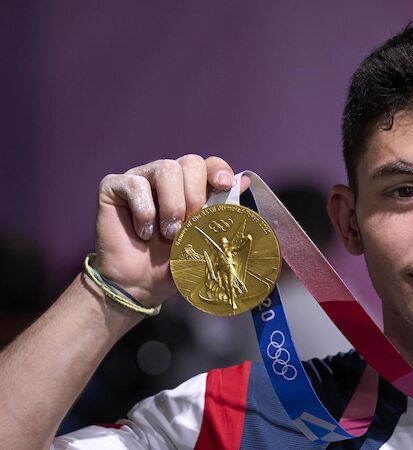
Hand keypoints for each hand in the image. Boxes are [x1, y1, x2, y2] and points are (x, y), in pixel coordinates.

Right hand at [92, 155, 248, 306]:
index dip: (218, 170)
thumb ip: (223, 212)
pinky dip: (144, 212)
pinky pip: (134, 184)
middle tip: (190, 224)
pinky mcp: (114, 187)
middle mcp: (167, 177)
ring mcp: (140, 178)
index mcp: (191, 186)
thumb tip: (244, 182)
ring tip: (168, 233)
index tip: (223, 186)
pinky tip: (144, 233)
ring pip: (165, 168)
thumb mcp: (205, 240)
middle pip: (190, 162)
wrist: (140, 285)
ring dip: (172, 204)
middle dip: (195, 194)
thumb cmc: (173, 262)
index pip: (209, 163)